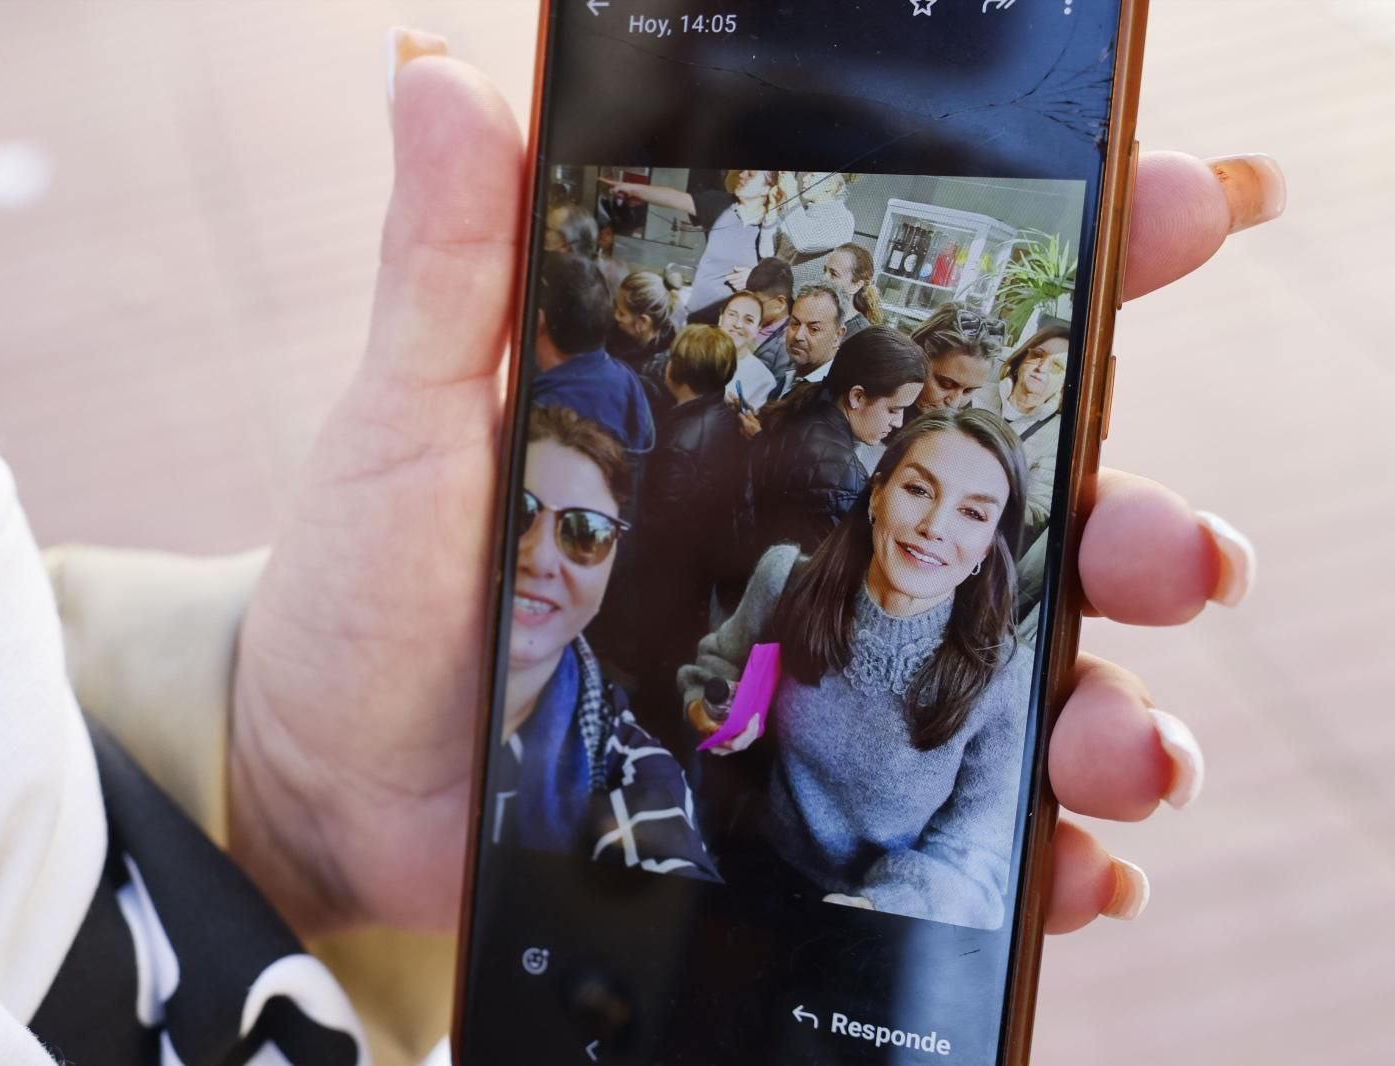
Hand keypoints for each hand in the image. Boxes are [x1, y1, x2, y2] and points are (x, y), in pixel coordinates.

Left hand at [228, 51, 1280, 935]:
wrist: (333, 768)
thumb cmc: (372, 577)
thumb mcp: (416, 411)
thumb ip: (454, 259)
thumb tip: (443, 76)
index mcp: (755, 431)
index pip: (938, 341)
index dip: (1071, 274)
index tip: (1174, 219)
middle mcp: (815, 547)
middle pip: (1027, 522)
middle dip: (1135, 528)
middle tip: (1175, 553)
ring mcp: (815, 683)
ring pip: (1019, 683)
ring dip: (1111, 709)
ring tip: (1124, 747)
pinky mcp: (793, 804)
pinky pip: (948, 832)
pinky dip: (1030, 858)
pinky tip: (1070, 876)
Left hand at [725, 265, 751, 290]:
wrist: (758, 279)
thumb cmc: (751, 273)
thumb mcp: (746, 269)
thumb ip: (739, 269)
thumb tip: (734, 267)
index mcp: (742, 275)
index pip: (733, 276)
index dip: (728, 277)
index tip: (725, 277)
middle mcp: (742, 280)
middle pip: (733, 282)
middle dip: (730, 281)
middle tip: (729, 280)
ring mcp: (743, 284)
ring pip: (735, 286)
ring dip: (733, 285)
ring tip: (732, 283)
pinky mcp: (745, 287)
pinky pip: (738, 289)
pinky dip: (736, 287)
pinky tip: (736, 286)